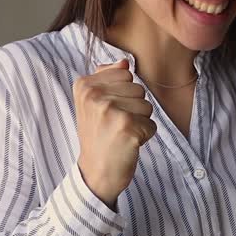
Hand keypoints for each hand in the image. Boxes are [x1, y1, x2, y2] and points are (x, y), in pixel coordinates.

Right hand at [74, 59, 156, 209]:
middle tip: (115, 126)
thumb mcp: (93, 104)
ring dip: (140, 122)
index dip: (123, 95)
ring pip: (147, 106)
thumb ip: (107, 78)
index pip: (125, 74)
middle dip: (134, 109)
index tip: (107, 113)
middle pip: (138, 89)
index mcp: (84, 85)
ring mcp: (110, 110)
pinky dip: (144, 136)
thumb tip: (124, 63)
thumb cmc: (98, 136)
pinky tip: (127, 144)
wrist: (95, 173)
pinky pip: (151, 124)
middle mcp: (94, 95)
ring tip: (120, 134)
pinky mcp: (126, 126)